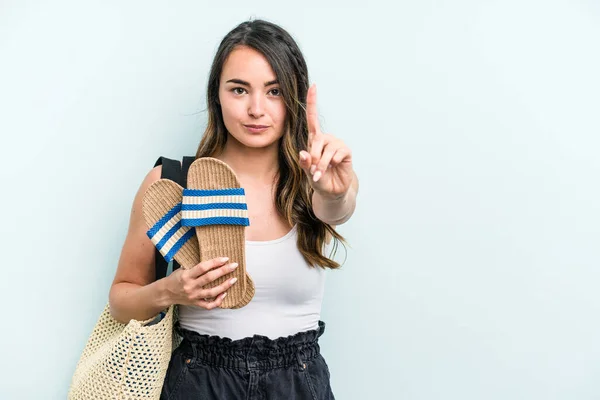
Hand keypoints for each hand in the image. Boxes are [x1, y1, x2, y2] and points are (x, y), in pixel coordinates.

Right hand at [165, 257, 238, 309]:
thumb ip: (194, 266)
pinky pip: (209, 305)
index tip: (225, 259)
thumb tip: (211, 260)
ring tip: (233, 279)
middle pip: (209, 278)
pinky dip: (218, 301)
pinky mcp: (196, 303)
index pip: (203, 267)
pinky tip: (224, 294)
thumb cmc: (175, 279)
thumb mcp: (181, 269)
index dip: (215, 262)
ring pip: (212, 292)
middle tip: (234, 266)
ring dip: (224, 286)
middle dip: (223, 271)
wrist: (165, 293)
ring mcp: (194, 296)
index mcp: (186, 275)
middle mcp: (191, 286)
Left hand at [299, 84, 353, 198]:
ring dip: (321, 165)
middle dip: (312, 157)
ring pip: (325, 151)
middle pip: (316, 140)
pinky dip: (331, 164)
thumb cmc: (319, 179)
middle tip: (313, 170)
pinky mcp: (345, 151)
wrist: (332, 190)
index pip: (312, 118)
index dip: (312, 102)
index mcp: (315, 140)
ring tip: (320, 174)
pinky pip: (336, 155)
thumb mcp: (308, 172)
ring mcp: (337, 144)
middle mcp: (326, 139)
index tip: (313, 86)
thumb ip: (305, 163)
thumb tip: (304, 153)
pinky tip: (333, 168)